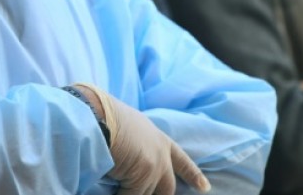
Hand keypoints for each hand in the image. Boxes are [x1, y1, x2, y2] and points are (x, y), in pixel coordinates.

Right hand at [74, 84, 210, 193]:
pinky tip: (114, 193)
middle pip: (168, 187)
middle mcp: (160, 152)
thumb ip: (136, 143)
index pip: (180, 159)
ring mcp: (155, 166)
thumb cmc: (104, 117)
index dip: (193, 174)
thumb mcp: (126, 128)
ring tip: (124, 190)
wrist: (98, 114)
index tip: (204, 187)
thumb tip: (129, 159)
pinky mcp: (144, 176)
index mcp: (157, 137)